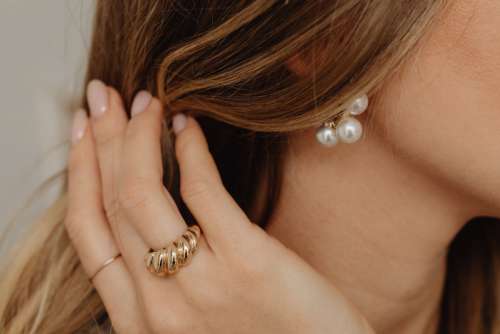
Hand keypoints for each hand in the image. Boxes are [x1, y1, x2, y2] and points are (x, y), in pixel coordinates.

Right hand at [65, 80, 373, 333]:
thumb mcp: (190, 320)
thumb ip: (162, 280)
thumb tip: (149, 210)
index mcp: (139, 320)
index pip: (87, 233)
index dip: (78, 172)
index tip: (84, 130)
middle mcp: (157, 306)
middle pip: (109, 203)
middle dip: (101, 138)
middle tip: (104, 95)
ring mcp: (200, 285)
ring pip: (140, 193)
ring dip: (136, 135)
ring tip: (146, 102)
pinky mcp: (247, 262)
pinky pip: (202, 191)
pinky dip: (190, 149)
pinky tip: (188, 124)